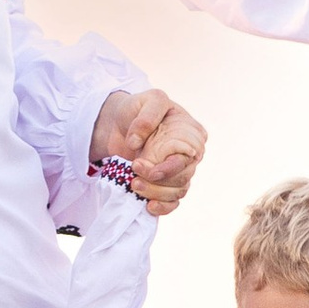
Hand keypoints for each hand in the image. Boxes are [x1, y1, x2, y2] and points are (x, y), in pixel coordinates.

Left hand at [90, 86, 206, 214]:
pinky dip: (162, 208)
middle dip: (157, 180)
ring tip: (133, 184)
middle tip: (134, 169)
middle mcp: (189, 155)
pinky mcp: (164, 184)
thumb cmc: (137, 109)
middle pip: (183, 178)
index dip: (170, 167)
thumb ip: (147, 116)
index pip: (191, 157)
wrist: (116, 124)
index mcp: (192, 134)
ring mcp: (177, 172)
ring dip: (155, 193)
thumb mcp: (147, 99)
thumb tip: (137, 143)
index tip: (142, 164)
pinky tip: (148, 205)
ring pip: (177, 192)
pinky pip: (172, 203)